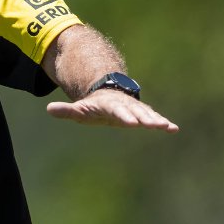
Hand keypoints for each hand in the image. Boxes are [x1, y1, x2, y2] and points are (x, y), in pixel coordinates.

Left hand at [46, 90, 178, 131]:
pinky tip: (174, 129)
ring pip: (146, 114)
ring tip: (167, 126)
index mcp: (109, 104)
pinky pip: (154, 117)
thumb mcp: (78, 109)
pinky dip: (163, 122)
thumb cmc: (92, 106)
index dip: (123, 116)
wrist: (106, 94)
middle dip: (145, 118)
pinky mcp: (142, 113)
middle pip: (135, 112)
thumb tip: (49, 109)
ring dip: (156, 120)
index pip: (116, 111)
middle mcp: (124, 105)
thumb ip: (66, 110)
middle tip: (155, 125)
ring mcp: (134, 108)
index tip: (131, 123)